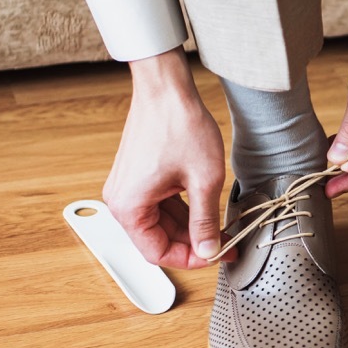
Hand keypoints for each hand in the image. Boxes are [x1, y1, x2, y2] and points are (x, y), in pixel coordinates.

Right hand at [103, 48, 233, 268]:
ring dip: (191, 227)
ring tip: (221, 226)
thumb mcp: (204, 180)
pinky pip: (159, 205)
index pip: (158, 253)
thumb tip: (210, 250)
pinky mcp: (138, 177)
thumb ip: (205, 221)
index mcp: (129, 207)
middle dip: (194, 242)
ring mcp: (128, 187)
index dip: (191, 259)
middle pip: (158, 239)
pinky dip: (183, 210)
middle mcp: (121, 200)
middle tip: (226, 244)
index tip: (217, 255)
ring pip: (161, 223)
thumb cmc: (179, 125)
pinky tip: (206, 208)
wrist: (166, 88)